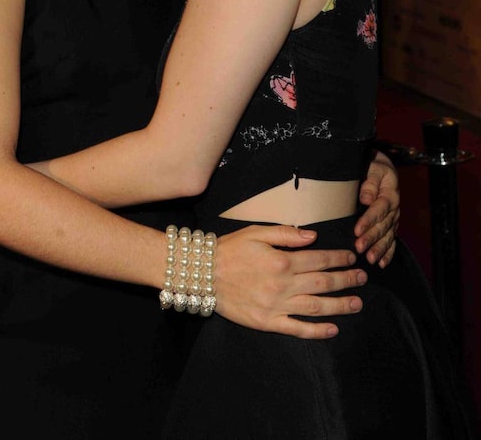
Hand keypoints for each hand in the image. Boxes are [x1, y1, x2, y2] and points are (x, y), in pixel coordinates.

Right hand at [215, 224, 366, 338]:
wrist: (202, 274)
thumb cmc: (229, 249)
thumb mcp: (256, 232)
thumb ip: (286, 234)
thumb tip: (313, 236)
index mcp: (282, 260)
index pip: (319, 259)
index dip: (338, 259)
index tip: (352, 258)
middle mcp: (283, 284)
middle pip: (323, 283)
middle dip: (346, 280)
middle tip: (362, 279)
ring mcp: (276, 306)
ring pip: (316, 307)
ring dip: (340, 305)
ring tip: (356, 303)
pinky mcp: (267, 323)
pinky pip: (297, 329)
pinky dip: (317, 331)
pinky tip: (332, 329)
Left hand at [354, 150, 399, 267]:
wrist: (382, 168)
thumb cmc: (374, 167)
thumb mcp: (374, 168)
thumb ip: (370, 182)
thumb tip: (366, 199)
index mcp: (389, 195)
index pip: (378, 210)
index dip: (368, 221)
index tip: (357, 230)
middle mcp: (394, 209)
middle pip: (383, 226)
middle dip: (371, 238)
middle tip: (359, 248)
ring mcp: (393, 219)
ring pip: (387, 236)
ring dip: (379, 249)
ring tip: (370, 259)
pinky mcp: (391, 225)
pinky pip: (392, 241)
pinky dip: (388, 253)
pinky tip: (382, 263)